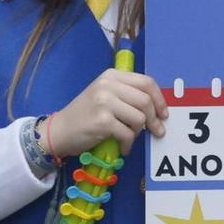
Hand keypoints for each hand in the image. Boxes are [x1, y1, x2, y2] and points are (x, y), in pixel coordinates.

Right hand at [47, 67, 169, 156]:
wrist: (58, 130)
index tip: (164, 113)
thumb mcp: (105, 95)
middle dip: (154, 119)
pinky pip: (127, 134)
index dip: (159, 99)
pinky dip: (128, 144)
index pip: (146, 82)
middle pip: (145, 100)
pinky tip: (123, 148)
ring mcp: (104, 102)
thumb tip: (157, 106)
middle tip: (157, 131)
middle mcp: (108, 84)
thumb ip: (127, 94)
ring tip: (130, 137)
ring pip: (139, 118)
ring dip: (138, 132)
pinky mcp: (102, 121)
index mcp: (112, 75)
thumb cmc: (85, 114)